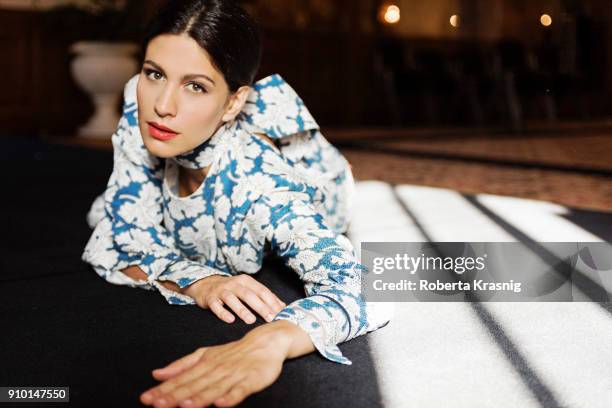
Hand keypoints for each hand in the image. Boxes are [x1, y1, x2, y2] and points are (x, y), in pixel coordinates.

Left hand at [140, 321, 295, 406]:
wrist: (266, 342)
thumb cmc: (233, 352)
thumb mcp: (204, 355)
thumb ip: (181, 365)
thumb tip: (156, 374)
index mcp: (204, 364)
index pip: (181, 379)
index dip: (164, 390)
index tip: (146, 398)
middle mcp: (216, 369)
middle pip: (194, 385)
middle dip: (175, 396)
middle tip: (157, 404)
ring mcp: (234, 375)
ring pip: (215, 389)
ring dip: (200, 398)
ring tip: (185, 406)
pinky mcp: (251, 380)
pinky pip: (240, 390)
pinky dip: (231, 397)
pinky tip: (221, 404)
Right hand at [183, 274, 286, 324]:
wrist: (205, 284)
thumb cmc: (232, 289)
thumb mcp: (247, 288)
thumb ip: (263, 296)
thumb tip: (283, 306)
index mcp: (246, 281)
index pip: (262, 291)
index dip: (272, 301)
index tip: (281, 312)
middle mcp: (235, 284)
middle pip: (249, 295)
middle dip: (261, 307)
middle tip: (270, 318)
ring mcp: (222, 291)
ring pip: (233, 299)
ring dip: (242, 309)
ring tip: (251, 320)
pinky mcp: (211, 299)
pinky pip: (216, 306)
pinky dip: (223, 313)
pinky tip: (230, 320)